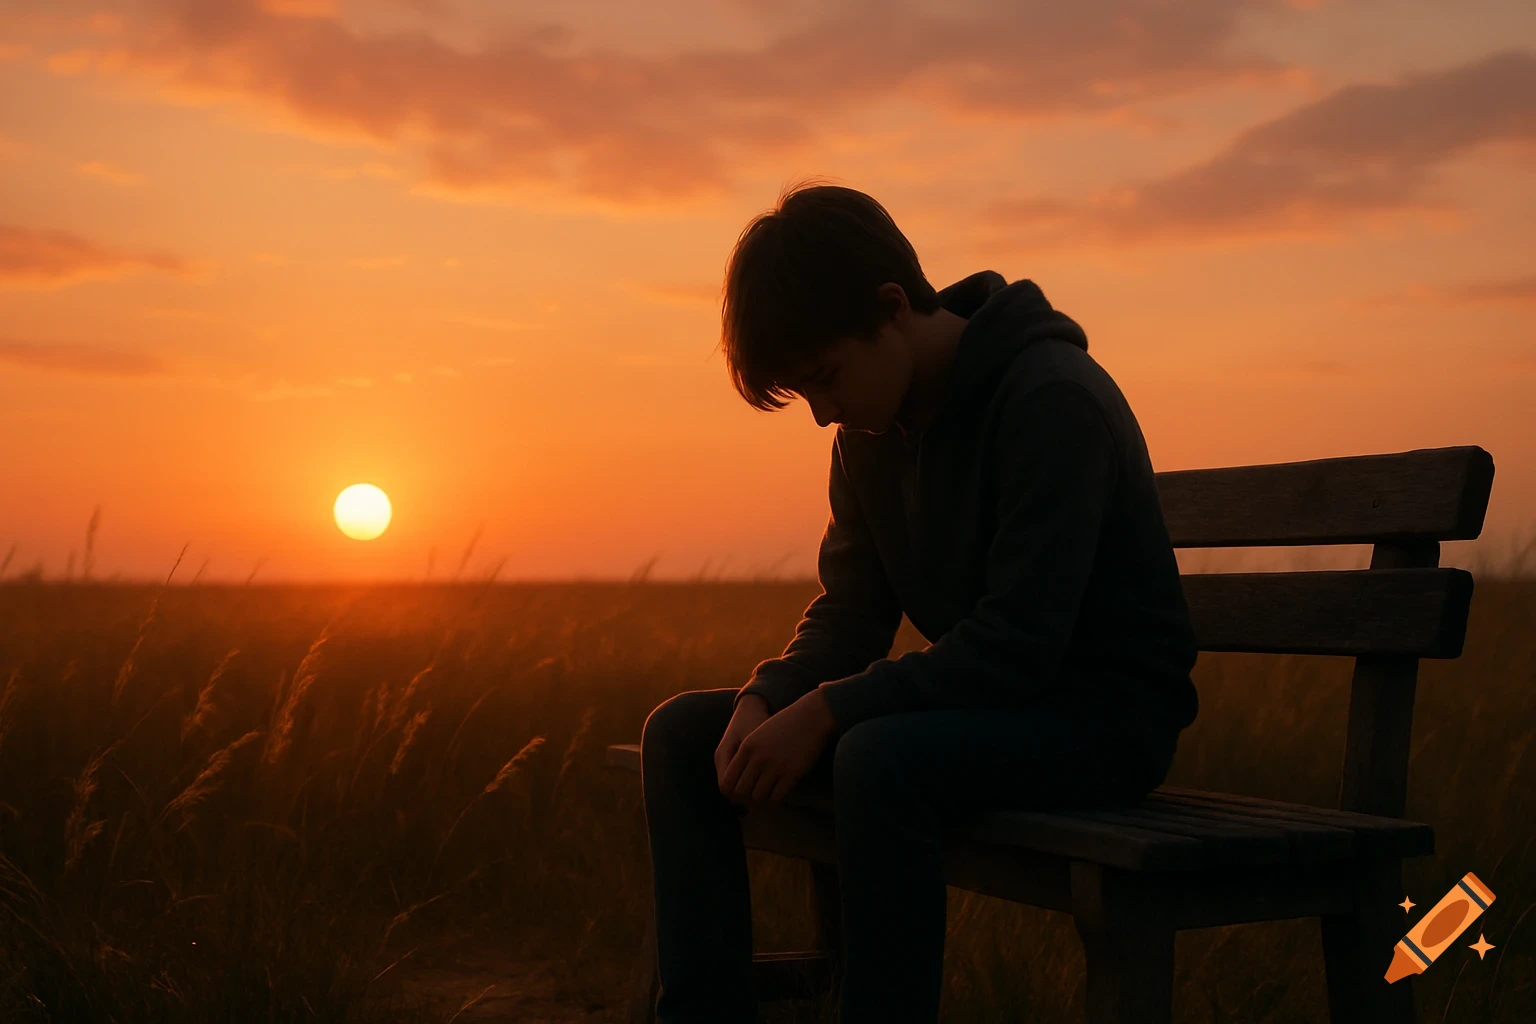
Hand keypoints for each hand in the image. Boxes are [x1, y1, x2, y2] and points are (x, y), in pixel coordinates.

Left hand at [719, 689, 837, 809]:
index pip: (728, 779)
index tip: (740, 792)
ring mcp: (774, 766)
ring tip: (764, 799)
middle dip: (745, 798)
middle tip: (751, 799)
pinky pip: (776, 797)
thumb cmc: (785, 724)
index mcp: (746, 747)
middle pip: (741, 790)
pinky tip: (777, 797)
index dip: (732, 790)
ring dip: (760, 801)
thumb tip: (741, 775)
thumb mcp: (759, 733)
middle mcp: (758, 758)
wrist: (810, 717)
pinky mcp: (791, 774)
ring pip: (758, 796)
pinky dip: (775, 801)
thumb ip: (748, 753)